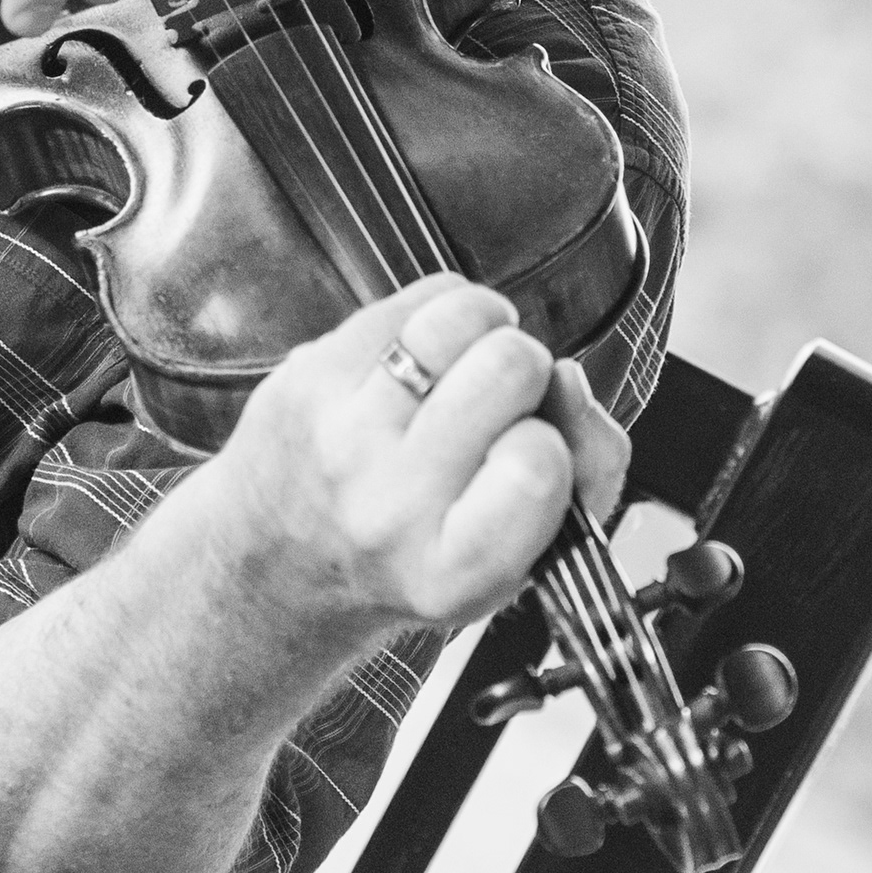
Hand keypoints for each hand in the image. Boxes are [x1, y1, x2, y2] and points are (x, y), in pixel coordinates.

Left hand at [215, 274, 629, 635]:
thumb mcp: (518, 559)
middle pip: (508, 368)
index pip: (540, 466)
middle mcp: (387, 506)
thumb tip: (573, 381)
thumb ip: (586, 476)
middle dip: (526, 368)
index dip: (555, 441)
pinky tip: (422, 358)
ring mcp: (339, 436)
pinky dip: (432, 315)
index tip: (534, 451)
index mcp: (453, 570)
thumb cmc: (416, 553)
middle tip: (504, 398)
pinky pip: (406, 302)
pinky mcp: (307, 379)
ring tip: (470, 362)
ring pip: (454, 317)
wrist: (285, 562)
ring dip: (483, 324)